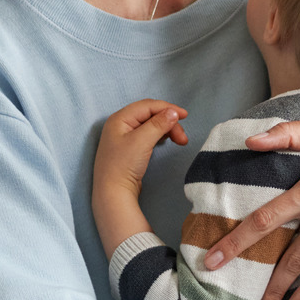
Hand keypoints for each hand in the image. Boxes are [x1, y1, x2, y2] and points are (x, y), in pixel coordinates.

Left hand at [89, 99, 187, 256]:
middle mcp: (120, 124)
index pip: (148, 106)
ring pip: (150, 125)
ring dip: (166, 129)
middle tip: (183, 137)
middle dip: (169, 122)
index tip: (186, 116)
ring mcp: (124, 137)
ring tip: (179, 141)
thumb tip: (173, 112)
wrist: (113, 193)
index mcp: (120, 118)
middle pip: (150, 115)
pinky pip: (148, 134)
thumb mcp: (142, 141)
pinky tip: (167, 141)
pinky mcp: (129, 148)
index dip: (168, 108)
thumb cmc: (124, 165)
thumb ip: (159, 124)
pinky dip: (160, 136)